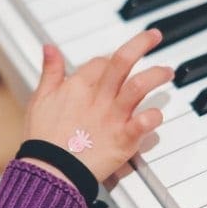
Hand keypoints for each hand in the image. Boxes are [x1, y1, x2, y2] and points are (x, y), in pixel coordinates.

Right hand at [22, 29, 172, 182]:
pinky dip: (153, 117)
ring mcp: (112, 117)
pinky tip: (157, 114)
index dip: (111, 61)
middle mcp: (98, 97)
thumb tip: (49, 47)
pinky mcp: (122, 139)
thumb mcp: (40, 99)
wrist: (48, 171)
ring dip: (155, 75)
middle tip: (154, 36)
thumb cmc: (42, 139)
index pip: (101, 62)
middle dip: (141, 43)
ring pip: (138, 86)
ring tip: (166, 72)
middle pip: (122, 61)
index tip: (118, 65)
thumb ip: (50, 72)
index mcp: (77, 86)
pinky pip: (143, 124)